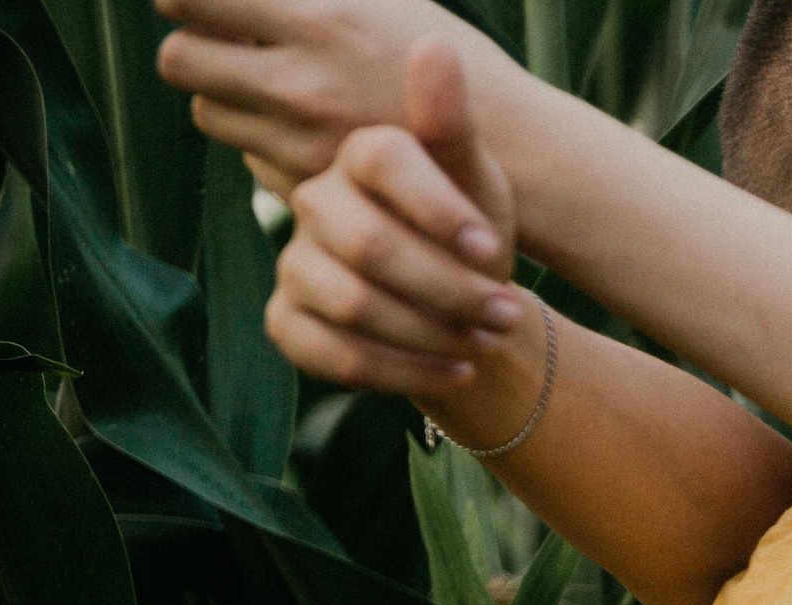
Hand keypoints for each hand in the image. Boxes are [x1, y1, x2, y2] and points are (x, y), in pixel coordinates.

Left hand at [155, 0, 512, 190]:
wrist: (508, 152)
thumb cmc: (442, 58)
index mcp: (321, 19)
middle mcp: (301, 83)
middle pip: (180, 60)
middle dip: (192, 44)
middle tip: (219, 37)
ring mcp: (300, 140)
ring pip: (207, 113)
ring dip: (222, 94)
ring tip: (263, 83)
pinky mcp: (307, 183)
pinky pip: (246, 155)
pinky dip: (259, 138)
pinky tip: (297, 125)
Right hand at [266, 42, 522, 402]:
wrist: (465, 315)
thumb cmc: (473, 240)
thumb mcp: (480, 184)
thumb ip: (453, 125)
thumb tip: (435, 44)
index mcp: (359, 154)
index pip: (382, 160)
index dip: (439, 210)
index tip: (488, 247)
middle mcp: (315, 201)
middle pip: (369, 245)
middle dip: (447, 288)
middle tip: (502, 313)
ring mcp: (294, 263)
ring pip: (353, 304)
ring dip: (433, 333)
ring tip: (484, 339)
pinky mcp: (288, 322)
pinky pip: (336, 355)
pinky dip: (407, 373)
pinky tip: (455, 370)